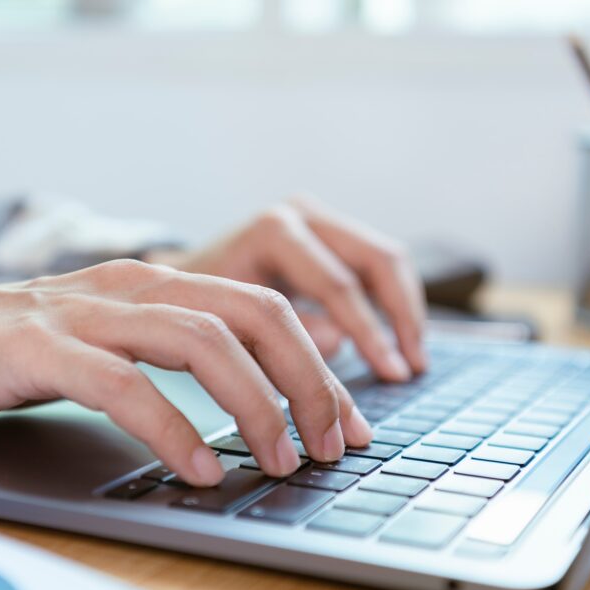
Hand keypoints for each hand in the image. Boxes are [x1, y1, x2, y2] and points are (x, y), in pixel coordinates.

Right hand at [0, 260, 373, 485]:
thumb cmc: (28, 349)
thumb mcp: (121, 339)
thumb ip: (185, 349)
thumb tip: (268, 389)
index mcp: (161, 281)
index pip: (265, 309)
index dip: (319, 365)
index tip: (349, 422)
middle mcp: (135, 285)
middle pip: (251, 315)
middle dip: (307, 382)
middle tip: (332, 444)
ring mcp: (87, 312)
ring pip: (200, 340)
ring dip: (254, 405)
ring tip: (280, 459)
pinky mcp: (41, 347)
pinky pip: (123, 385)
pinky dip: (172, 428)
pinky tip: (200, 467)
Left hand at [147, 198, 427, 381]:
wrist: (176, 276)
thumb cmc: (194, 305)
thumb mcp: (227, 324)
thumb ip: (280, 337)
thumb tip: (338, 342)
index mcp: (273, 232)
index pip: (338, 284)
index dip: (370, 334)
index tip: (393, 375)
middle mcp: (300, 214)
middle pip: (377, 260)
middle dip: (400, 318)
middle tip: (411, 369)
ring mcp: (318, 217)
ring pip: (387, 257)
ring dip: (406, 310)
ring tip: (413, 361)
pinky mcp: (329, 232)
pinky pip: (377, 263)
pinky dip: (393, 302)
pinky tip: (399, 341)